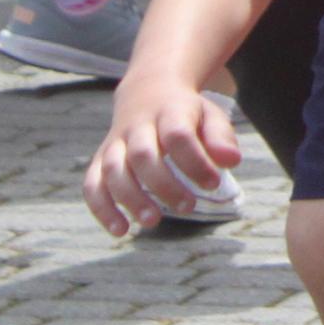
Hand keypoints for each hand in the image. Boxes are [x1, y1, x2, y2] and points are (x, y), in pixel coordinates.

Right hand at [85, 79, 240, 234]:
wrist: (147, 93)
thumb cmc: (186, 114)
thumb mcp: (210, 116)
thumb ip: (220, 137)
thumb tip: (231, 161)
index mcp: (169, 111)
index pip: (178, 135)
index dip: (194, 161)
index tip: (213, 184)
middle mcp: (137, 126)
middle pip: (142, 154)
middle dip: (163, 184)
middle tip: (188, 208)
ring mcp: (115, 143)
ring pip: (113, 169)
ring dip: (130, 198)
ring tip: (152, 221)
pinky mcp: (99, 161)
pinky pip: (92, 185)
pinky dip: (102, 209)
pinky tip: (121, 231)